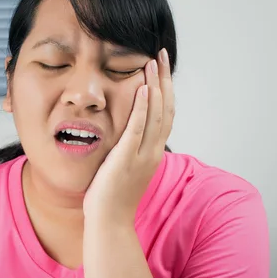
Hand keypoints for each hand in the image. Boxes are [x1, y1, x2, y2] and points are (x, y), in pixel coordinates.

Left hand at [83, 48, 173, 224]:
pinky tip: (143, 89)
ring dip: (156, 86)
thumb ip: (130, 150)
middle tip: (161, 55)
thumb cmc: (113, 198)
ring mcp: (142, 154)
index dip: (165, 90)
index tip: (161, 69)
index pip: (165, 115)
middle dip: (164, 80)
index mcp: (153, 152)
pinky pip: (138, 128)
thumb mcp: (126, 169)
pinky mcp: (127, 158)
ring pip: (156, 114)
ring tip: (152, 62)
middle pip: (166, 108)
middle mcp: (153, 151)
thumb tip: (126, 135)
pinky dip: (143, 108)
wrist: (110, 222)